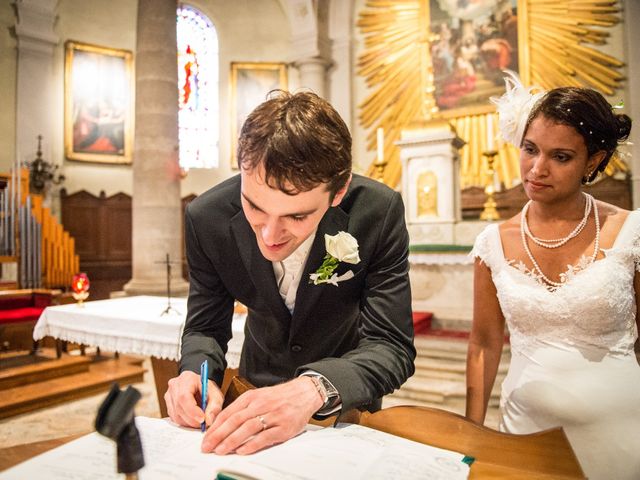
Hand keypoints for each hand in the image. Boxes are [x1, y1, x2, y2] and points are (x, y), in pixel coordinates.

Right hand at [164, 370, 223, 428]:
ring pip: (176, 415)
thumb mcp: (216, 395)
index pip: (184, 396)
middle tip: (204, 424)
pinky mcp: (168, 405)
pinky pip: (174, 418)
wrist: (200, 387)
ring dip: (189, 422)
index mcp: (187, 378)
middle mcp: (174, 385)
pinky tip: (193, 418)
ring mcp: (169, 395)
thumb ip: (214, 406)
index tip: (202, 419)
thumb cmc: (208, 389)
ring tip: (200, 420)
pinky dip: (184, 422)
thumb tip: (208, 420)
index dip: (192, 410)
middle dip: (192, 419)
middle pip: (179, 407)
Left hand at [201, 376, 323, 454]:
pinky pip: (265, 437)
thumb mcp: (259, 396)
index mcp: (252, 397)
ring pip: (248, 428)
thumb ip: (242, 408)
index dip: (215, 426)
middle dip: (218, 435)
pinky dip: (252, 444)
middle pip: (235, 420)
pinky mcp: (283, 427)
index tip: (205, 437)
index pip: (228, 412)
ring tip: (220, 450)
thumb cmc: (279, 397)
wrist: (304, 393)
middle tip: (207, 447)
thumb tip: (222, 423)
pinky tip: (242, 450)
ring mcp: (272, 416)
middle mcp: (261, 405)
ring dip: (231, 440)